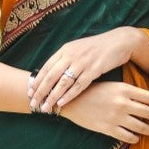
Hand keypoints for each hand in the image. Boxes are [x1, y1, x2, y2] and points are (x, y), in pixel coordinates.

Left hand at [27, 28, 146, 112]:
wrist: (119, 41)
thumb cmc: (98, 48)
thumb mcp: (78, 49)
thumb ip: (66, 59)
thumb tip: (53, 73)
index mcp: (65, 49)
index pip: (47, 67)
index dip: (37, 80)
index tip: (30, 92)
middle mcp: (71, 55)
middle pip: (51, 76)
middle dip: (40, 91)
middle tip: (33, 103)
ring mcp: (82, 62)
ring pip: (62, 82)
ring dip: (52, 96)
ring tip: (45, 107)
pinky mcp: (94, 70)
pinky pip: (78, 85)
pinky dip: (68, 95)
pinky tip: (61, 103)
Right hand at [57, 81, 148, 143]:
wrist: (71, 101)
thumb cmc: (92, 91)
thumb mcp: (112, 85)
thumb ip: (128, 91)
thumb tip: (146, 99)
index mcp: (124, 89)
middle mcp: (123, 103)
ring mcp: (116, 118)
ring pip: (142, 127)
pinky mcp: (109, 129)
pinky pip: (128, 137)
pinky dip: (135, 138)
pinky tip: (136, 137)